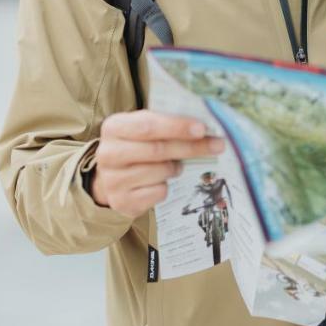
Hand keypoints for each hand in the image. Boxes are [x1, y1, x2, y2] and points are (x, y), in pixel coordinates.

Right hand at [89, 110, 224, 217]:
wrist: (112, 178)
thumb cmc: (138, 146)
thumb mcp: (145, 129)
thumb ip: (168, 124)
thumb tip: (206, 127)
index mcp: (114, 127)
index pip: (148, 125)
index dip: (177, 126)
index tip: (202, 128)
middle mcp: (108, 153)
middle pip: (158, 150)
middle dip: (191, 147)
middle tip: (217, 145)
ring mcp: (112, 180)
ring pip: (160, 171)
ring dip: (176, 168)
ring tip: (176, 165)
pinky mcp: (121, 202)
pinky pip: (158, 192)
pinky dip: (166, 186)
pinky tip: (161, 181)